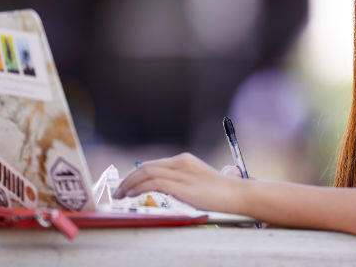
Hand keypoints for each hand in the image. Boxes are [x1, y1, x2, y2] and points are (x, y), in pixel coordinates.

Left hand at [112, 153, 243, 212]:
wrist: (238, 195)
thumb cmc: (222, 193)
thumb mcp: (198, 183)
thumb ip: (182, 183)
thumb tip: (164, 190)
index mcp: (184, 161)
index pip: (153, 165)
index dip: (136, 174)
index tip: (126, 184)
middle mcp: (180, 163)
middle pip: (146, 166)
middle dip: (128, 178)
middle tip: (117, 190)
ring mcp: (181, 173)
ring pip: (146, 173)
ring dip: (129, 183)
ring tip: (120, 194)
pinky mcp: (182, 185)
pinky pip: (153, 183)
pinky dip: (139, 187)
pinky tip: (132, 194)